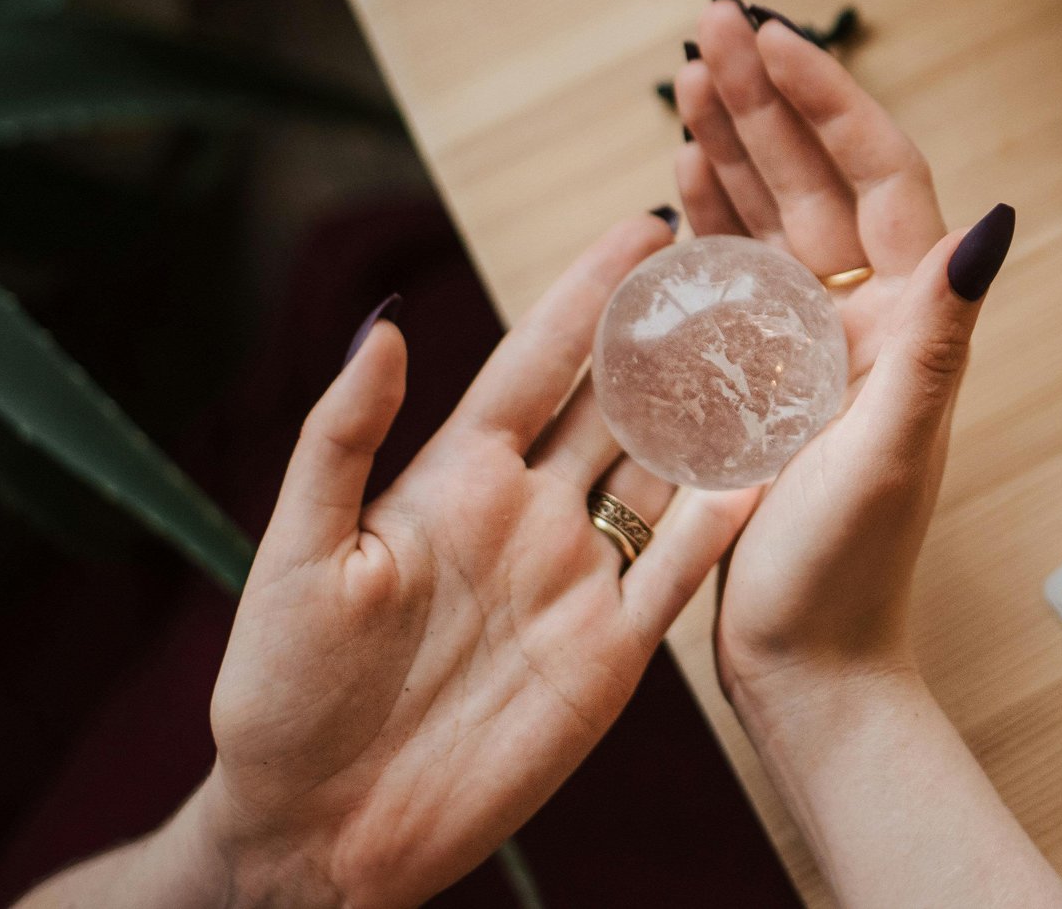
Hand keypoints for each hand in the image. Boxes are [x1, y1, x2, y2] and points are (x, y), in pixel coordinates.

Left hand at [193, 213, 757, 908]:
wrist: (320, 833)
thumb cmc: (279, 694)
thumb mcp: (295, 556)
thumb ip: (340, 440)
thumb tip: (382, 324)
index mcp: (455, 476)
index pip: (539, 360)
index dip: (591, 293)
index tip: (649, 229)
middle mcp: (529, 512)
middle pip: (620, 404)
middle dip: (680, 336)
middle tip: (746, 268)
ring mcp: (575, 577)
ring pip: (665, 475)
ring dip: (720, 415)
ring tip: (781, 350)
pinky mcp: (610, 650)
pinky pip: (679, 573)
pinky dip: (725, 524)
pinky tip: (770, 474)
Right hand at [671, 0, 1013, 696]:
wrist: (806, 667)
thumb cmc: (849, 572)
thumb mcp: (894, 447)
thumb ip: (938, 335)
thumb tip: (997, 224)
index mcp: (908, 320)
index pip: (876, 175)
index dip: (827, 98)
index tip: (773, 35)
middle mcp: (865, 317)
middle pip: (815, 177)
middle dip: (765, 97)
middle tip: (711, 23)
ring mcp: (810, 342)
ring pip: (770, 212)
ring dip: (731, 142)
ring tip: (686, 73)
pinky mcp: (758, 376)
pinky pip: (732, 271)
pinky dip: (705, 215)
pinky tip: (678, 169)